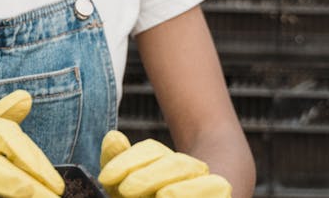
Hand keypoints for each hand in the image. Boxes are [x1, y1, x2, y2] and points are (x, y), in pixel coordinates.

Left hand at [98, 130, 230, 197]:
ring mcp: (212, 184)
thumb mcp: (128, 186)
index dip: (127, 161)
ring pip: (200, 178)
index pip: (152, 152)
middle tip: (126, 190)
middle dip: (148, 176)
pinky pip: (218, 190)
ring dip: (181, 188)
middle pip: (175, 164)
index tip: (106, 178)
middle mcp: (194, 171)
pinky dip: (200, 194)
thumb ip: (120, 161)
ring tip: (163, 196)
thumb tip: (114, 136)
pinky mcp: (222, 194)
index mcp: (168, 164)